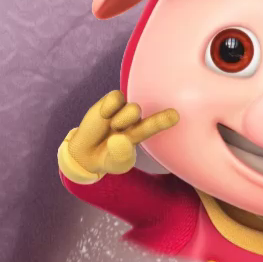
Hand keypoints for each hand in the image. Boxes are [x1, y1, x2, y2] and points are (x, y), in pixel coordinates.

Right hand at [62, 91, 178, 179]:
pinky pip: (116, 97)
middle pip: (149, 118)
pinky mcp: (111, 101)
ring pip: (133, 108)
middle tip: (161, 120)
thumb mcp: (115, 163)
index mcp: (141, 135)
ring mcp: (124, 109)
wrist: (87, 154)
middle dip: (157, 120)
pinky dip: (110, 107)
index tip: (176, 116)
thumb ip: (119, 154)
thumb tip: (120, 138)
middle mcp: (136, 121)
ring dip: (123, 121)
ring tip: (114, 128)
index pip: (155, 127)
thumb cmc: (108, 158)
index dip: (164, 121)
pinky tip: (104, 115)